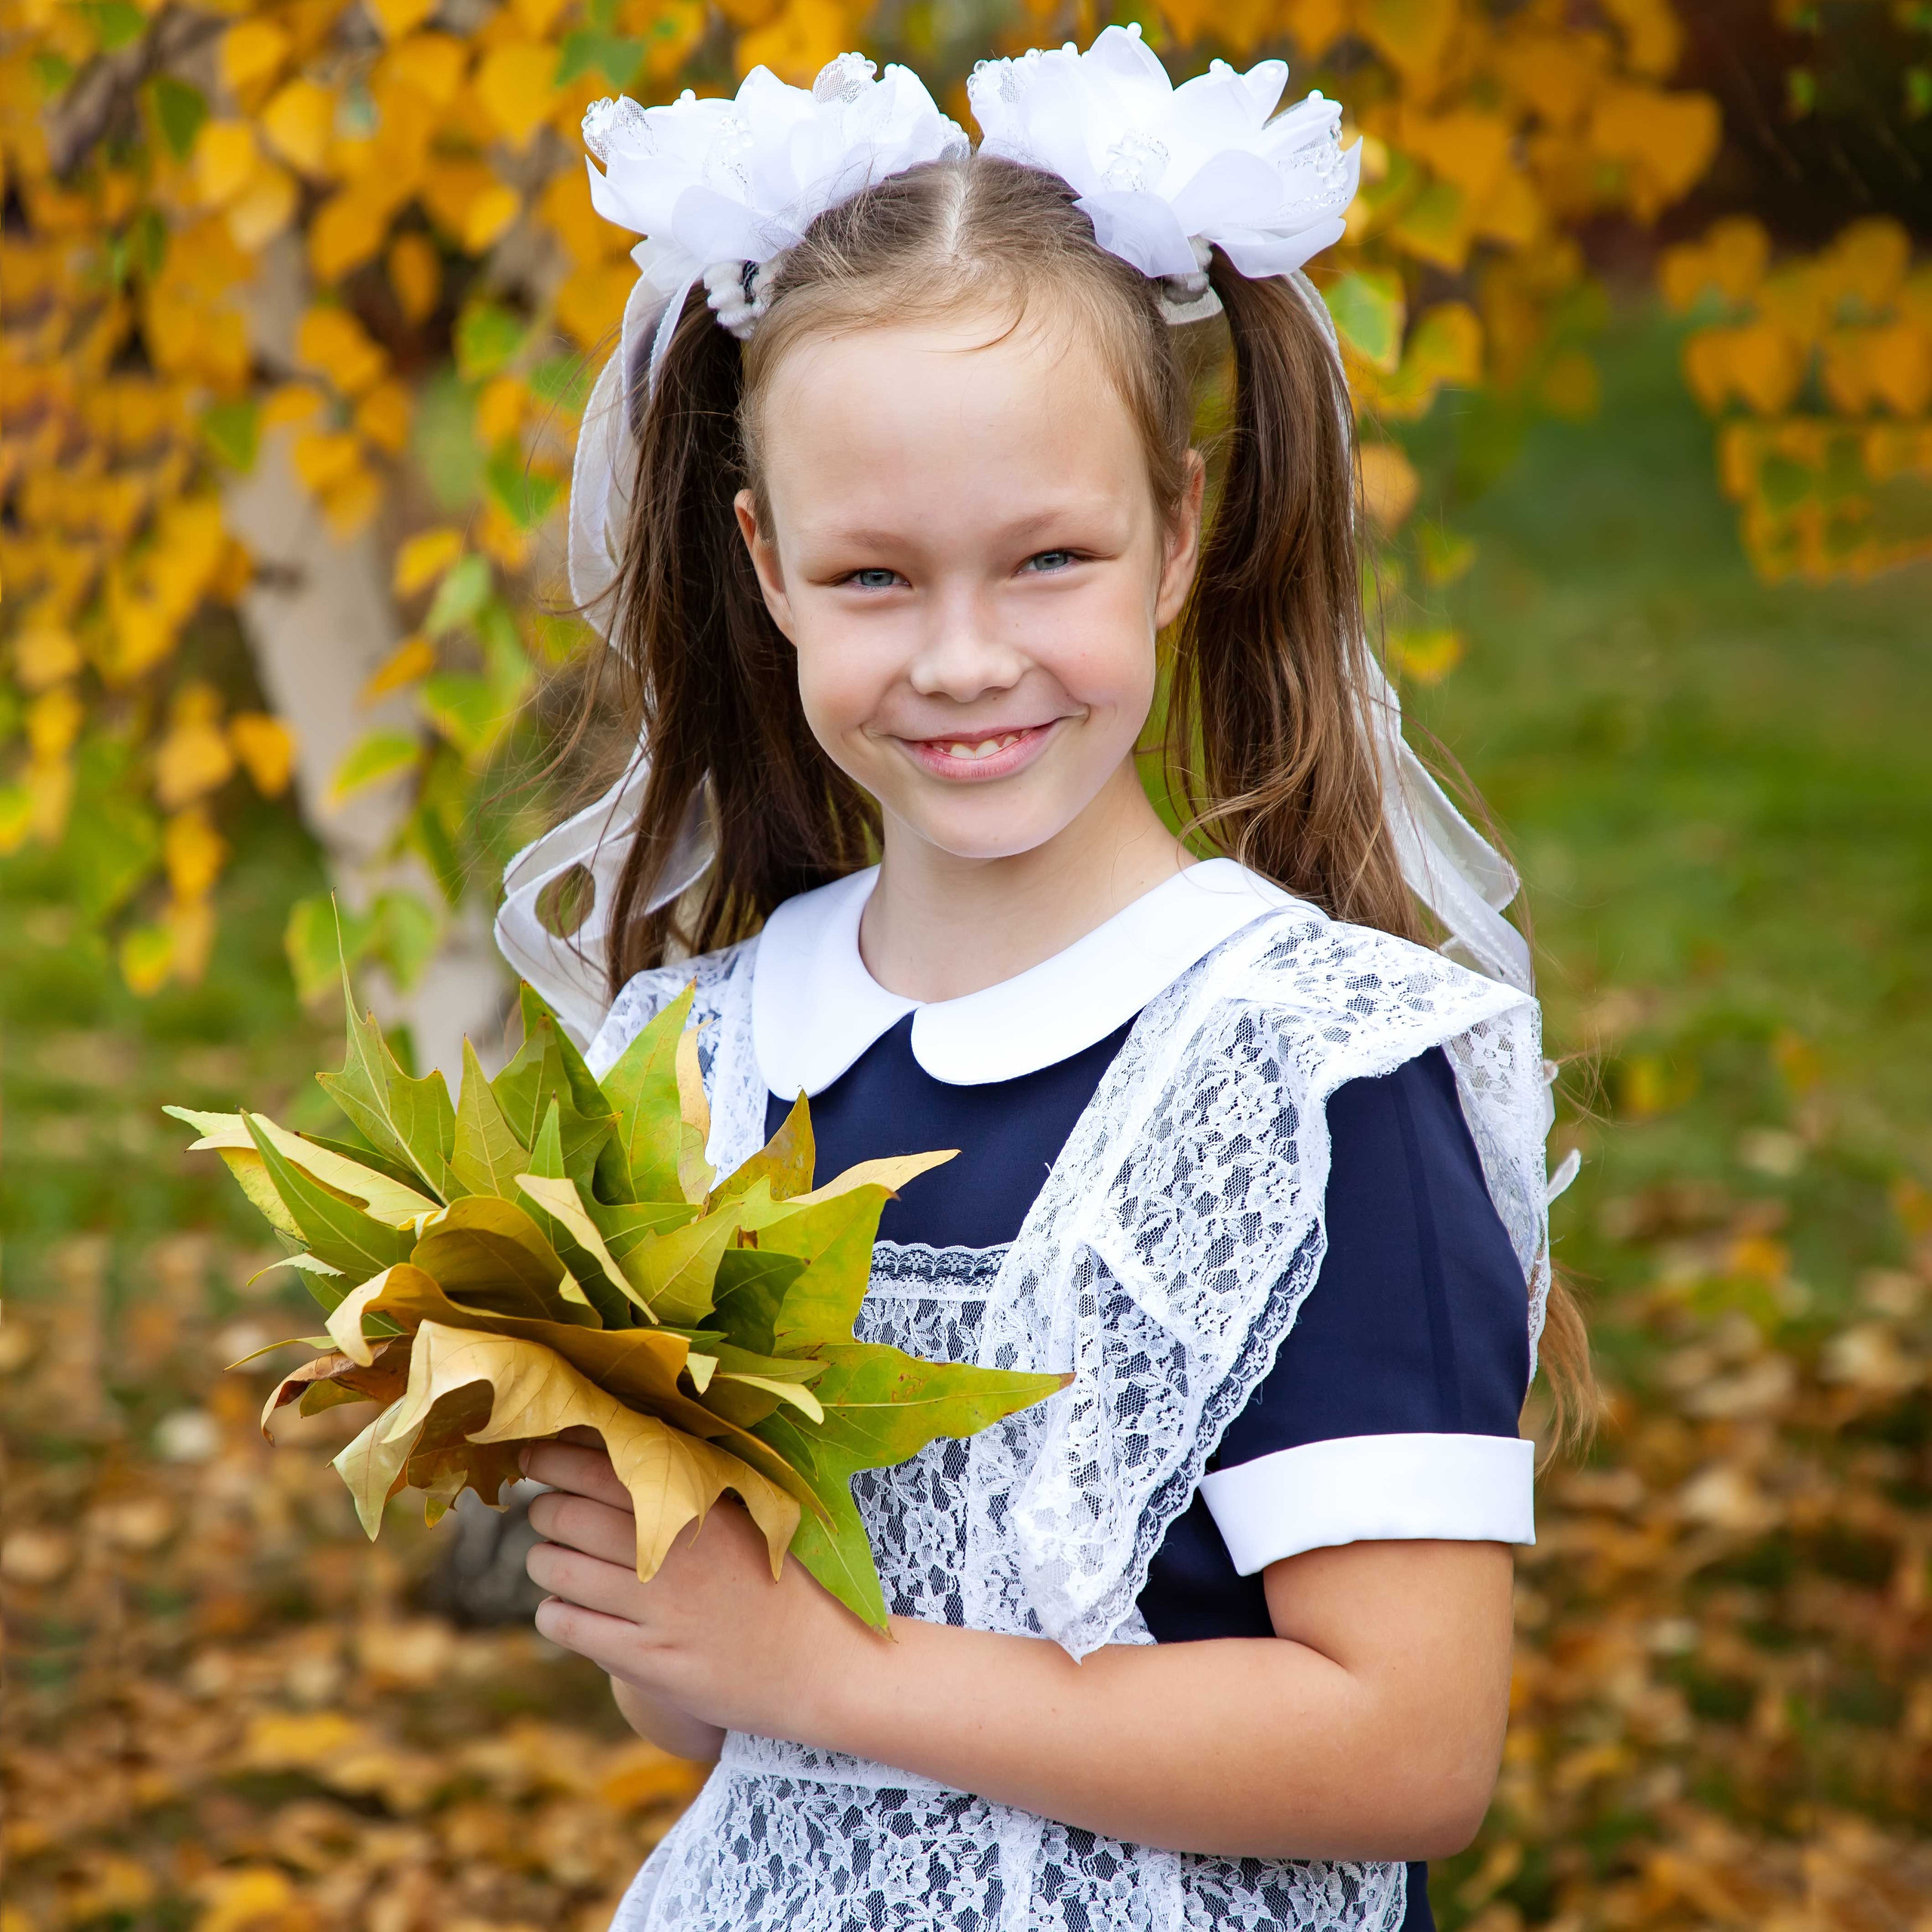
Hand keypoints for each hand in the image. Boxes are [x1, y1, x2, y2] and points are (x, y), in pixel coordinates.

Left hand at [520, 1432, 868, 1747]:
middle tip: (544, 1508)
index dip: (556, 1456)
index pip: (604, 1465)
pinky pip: (569, 1626)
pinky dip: (553, 1613)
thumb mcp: (746, 1516)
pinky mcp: (648, 1661)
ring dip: (542, 1560)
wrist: (821, 1661)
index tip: (534, 1452)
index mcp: (697, 1506)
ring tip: (552, 1560)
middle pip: (568, 1514)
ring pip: (558, 1569)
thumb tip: (620, 1443)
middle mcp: (672, 1552)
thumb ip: (691, 1482)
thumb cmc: (779, 1578)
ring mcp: (658, 1609)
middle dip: (544, 1507)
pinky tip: (563, 1609)